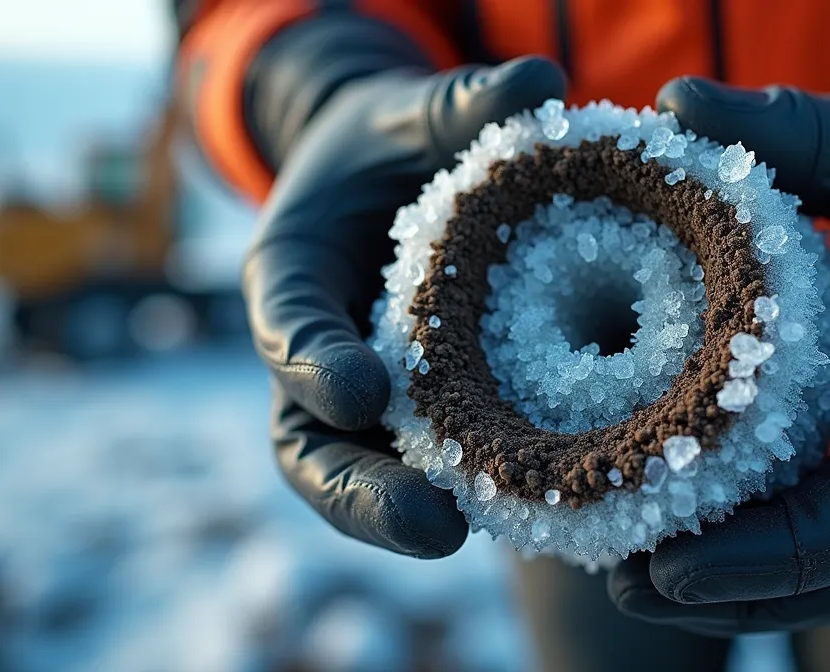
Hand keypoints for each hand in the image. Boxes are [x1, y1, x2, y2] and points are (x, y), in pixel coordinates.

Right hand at [245, 57, 565, 557]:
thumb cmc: (397, 140)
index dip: (314, 363)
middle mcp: (320, 353)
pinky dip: (478, 497)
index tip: (361, 390)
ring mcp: (368, 399)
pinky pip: (438, 472)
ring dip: (415, 520)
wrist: (400, 176)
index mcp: (294, 275)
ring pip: (369, 480)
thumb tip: (539, 87)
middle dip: (360, 496)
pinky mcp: (425, 421)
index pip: (287, 326)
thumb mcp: (417, 110)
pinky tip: (542, 513)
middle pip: (313, 446)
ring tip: (486, 543)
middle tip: (430, 528)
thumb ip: (464, 102)